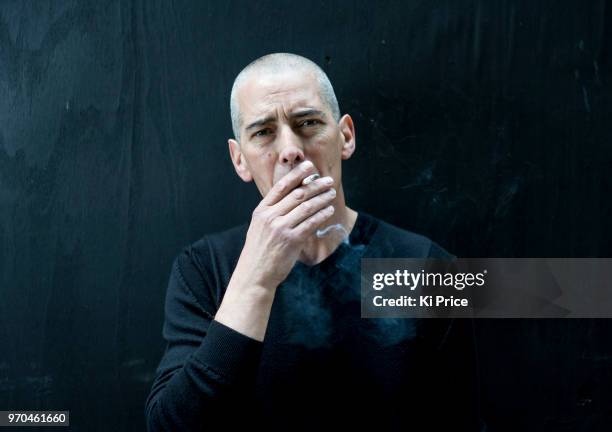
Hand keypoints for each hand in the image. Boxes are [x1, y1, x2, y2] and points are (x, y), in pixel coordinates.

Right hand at [234, 160, 335, 289]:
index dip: (297, 174)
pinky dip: (321, 215)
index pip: (281, 186)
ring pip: (306, 207)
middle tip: (328, 180)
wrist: (255, 273)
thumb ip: (273, 212)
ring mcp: (281, 228)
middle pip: (297, 194)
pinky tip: (328, 210)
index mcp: (261, 210)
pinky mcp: (291, 240)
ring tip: (331, 193)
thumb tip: (293, 198)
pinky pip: (310, 223)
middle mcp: (270, 217)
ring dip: (322, 198)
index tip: (309, 166)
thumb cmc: (259, 250)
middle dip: (315, 185)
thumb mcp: (260, 226)